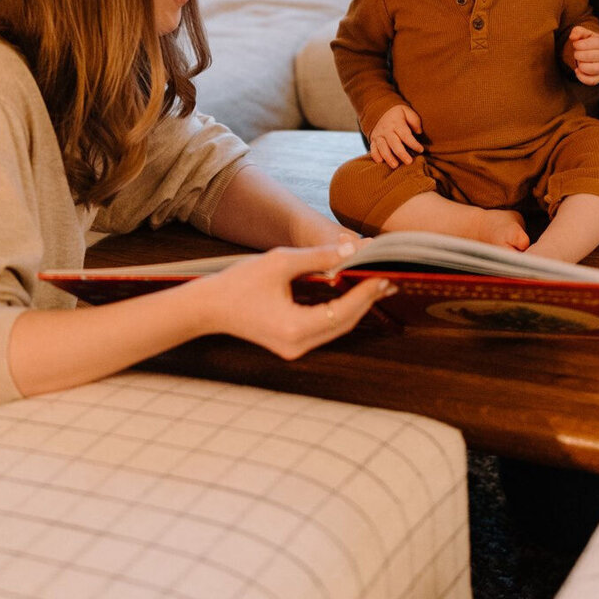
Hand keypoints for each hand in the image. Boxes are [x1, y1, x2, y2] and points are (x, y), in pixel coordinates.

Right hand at [190, 244, 394, 360]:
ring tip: (377, 285)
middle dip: (367, 300)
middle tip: (389, 279)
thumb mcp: (280, 262)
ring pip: (337, 328)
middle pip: (344, 323)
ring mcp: (294, 348)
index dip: (365, 293)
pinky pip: (325, 329)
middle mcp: (297, 345)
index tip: (383, 274)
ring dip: (357, 307)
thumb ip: (318, 257)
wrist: (209, 308)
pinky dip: (341, 311)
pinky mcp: (291, 344)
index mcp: (294, 328)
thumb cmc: (239, 283)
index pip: (343, 311)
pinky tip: (353, 295)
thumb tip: (353, 249)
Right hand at [369, 103, 423, 168]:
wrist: (381, 111)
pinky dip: (375, 155)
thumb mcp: (407, 112)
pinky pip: (372, 149)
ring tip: (395, 166)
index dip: (413, 143)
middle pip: (394, 143)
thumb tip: (419, 132)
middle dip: (401, 153)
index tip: (421, 150)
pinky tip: (380, 162)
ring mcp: (379, 135)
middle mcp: (387, 130)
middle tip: (409, 162)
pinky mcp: (373, 141)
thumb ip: (414, 120)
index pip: (405, 135)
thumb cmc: (399, 115)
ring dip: (388, 157)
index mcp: (397, 123)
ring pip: (382, 147)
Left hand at [567, 24, 598, 85]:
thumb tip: (572, 37)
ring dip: (580, 65)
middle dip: (578, 54)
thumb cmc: (591, 42)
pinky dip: (581, 77)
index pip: (589, 44)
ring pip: (591, 69)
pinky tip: (577, 70)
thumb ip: (578, 31)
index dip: (578, 45)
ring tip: (579, 61)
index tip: (576, 44)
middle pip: (588, 56)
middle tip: (577, 53)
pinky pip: (591, 81)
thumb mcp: (586, 34)